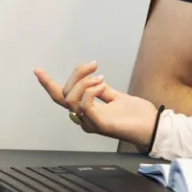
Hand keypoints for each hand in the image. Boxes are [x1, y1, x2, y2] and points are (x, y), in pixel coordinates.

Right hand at [33, 62, 157, 147]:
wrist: (153, 126)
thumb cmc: (137, 115)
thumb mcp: (117, 97)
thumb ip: (102, 91)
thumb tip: (92, 80)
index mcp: (86, 111)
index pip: (62, 97)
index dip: (48, 84)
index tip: (37, 70)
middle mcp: (84, 118)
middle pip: (65, 94)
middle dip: (77, 74)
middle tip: (94, 64)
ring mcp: (91, 123)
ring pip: (71, 99)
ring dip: (84, 83)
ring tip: (101, 78)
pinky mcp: (100, 125)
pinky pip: (84, 107)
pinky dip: (90, 92)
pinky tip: (101, 85)